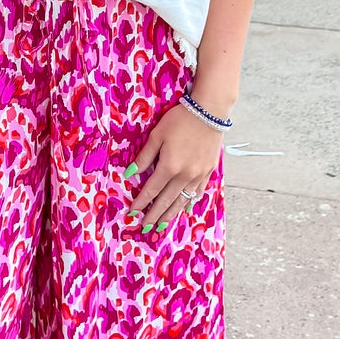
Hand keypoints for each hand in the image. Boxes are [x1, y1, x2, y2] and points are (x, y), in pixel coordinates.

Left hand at [125, 99, 225, 234]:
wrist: (209, 112)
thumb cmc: (180, 120)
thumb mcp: (157, 135)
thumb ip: (144, 157)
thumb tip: (130, 174)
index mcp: (169, 167)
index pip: (151, 190)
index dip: (141, 203)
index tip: (133, 213)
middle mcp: (185, 176)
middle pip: (166, 200)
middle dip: (154, 215)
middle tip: (145, 226)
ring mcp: (198, 175)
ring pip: (182, 201)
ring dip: (170, 214)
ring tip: (161, 225)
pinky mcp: (208, 172)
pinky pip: (197, 193)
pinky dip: (188, 203)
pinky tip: (184, 209)